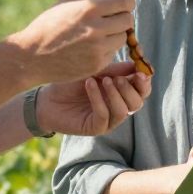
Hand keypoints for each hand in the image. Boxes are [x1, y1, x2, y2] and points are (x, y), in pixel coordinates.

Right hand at [8, 0, 136, 84]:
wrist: (31, 58)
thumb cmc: (48, 26)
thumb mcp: (66, 3)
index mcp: (88, 9)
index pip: (125, 1)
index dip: (126, 1)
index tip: (122, 3)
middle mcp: (96, 29)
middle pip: (128, 19)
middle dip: (122, 17)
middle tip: (111, 19)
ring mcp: (98, 49)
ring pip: (123, 37)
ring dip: (115, 34)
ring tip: (97, 34)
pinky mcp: (97, 64)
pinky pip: (113, 52)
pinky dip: (106, 49)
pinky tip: (89, 48)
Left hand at [35, 63, 151, 138]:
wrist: (48, 98)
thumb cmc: (71, 83)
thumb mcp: (94, 71)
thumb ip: (115, 70)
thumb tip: (136, 65)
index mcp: (122, 93)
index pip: (142, 90)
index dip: (145, 81)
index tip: (140, 70)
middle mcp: (118, 107)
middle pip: (138, 102)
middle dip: (130, 89)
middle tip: (118, 78)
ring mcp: (108, 120)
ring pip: (124, 111)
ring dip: (116, 94)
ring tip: (104, 80)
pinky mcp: (96, 128)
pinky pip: (105, 115)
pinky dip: (98, 99)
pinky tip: (89, 85)